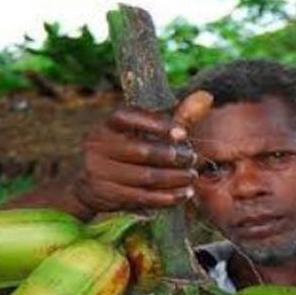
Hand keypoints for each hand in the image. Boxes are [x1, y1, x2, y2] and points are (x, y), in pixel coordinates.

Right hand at [73, 90, 213, 214]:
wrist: (88, 184)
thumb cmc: (125, 153)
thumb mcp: (144, 133)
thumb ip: (175, 118)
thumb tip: (207, 97)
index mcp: (107, 126)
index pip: (127, 117)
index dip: (155, 123)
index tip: (182, 133)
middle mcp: (99, 145)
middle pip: (142, 151)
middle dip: (172, 156)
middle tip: (193, 159)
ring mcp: (99, 170)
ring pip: (145, 176)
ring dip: (174, 178)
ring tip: (191, 177)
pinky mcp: (106, 194)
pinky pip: (142, 197)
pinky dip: (166, 197)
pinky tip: (183, 195)